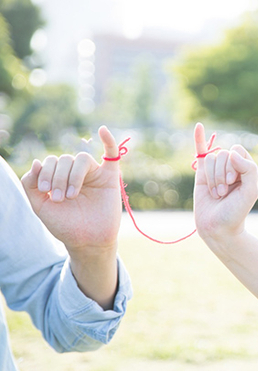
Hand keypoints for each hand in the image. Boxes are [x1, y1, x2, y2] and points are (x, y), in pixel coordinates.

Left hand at [21, 126, 121, 254]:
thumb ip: (31, 184)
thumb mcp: (40, 206)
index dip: (46, 173)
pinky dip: (109, 140)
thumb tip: (38, 161)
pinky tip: (102, 130)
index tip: (46, 192)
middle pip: (65, 159)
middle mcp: (76, 173)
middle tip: (59, 198)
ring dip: (73, 175)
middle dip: (58, 177)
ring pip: (81, 158)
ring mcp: (94, 174)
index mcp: (59, 176)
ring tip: (72, 195)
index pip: (50, 162)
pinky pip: (112, 154)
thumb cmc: (65, 225)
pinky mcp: (110, 177)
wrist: (87, 241)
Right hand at [193, 123, 257, 240]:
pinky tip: (198, 126)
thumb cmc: (236, 212)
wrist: (217, 228)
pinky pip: (201, 152)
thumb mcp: (250, 192)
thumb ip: (249, 170)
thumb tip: (233, 153)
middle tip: (224, 193)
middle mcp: (232, 167)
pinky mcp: (202, 174)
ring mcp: (216, 170)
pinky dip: (199, 138)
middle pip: (223, 155)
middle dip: (222, 174)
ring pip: (211, 159)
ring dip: (212, 178)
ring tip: (216, 194)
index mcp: (246, 168)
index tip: (233, 182)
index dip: (233, 164)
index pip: (238, 152)